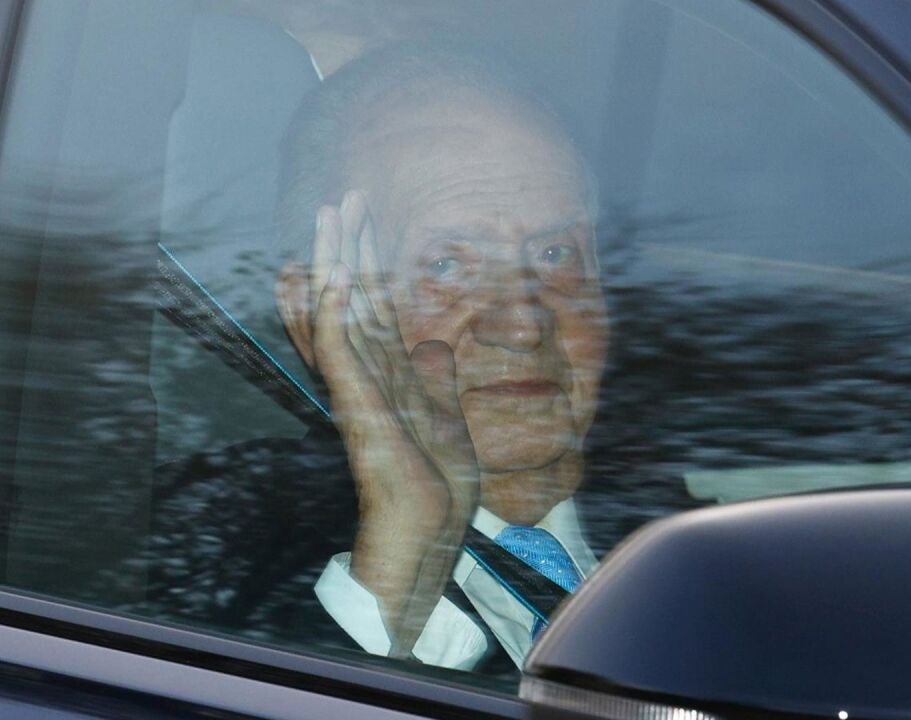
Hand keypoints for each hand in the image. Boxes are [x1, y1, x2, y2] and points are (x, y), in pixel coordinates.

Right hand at [310, 190, 479, 654]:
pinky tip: (334, 272)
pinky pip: (338, 349)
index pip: (375, 305)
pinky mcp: (357, 404)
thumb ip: (436, 379)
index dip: (370, 261)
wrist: (430, 528)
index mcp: (390, 374)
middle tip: (343, 199)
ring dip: (334, 261)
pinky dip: (333, 310)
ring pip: (338, 311)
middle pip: (352, 297)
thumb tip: (435, 343)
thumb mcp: (447, 418)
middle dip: (348, 246)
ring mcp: (358, 387)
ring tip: (331, 216)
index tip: (367, 221)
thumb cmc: (436, 487)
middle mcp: (368, 373)